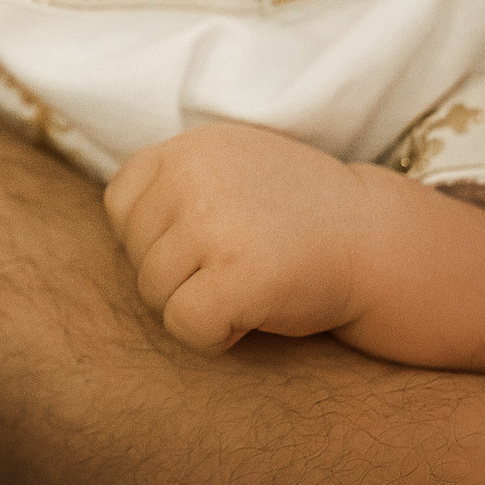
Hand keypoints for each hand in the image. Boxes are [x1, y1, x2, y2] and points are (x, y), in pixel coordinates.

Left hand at [104, 122, 395, 352]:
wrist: (377, 243)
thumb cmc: (297, 218)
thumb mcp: (231, 170)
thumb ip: (175, 183)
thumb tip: (108, 232)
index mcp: (190, 147)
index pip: (121, 204)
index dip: (157, 238)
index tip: (209, 243)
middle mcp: (196, 175)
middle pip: (135, 254)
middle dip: (177, 277)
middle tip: (238, 267)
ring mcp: (216, 222)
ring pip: (154, 294)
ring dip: (196, 306)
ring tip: (248, 286)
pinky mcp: (239, 274)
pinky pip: (185, 325)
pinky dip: (212, 338)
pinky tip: (251, 317)